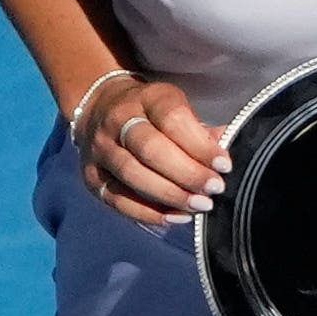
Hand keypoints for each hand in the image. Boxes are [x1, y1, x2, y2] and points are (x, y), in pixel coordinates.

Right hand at [67, 66, 226, 227]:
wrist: (97, 108)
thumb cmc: (150, 113)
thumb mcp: (174, 107)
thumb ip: (199, 131)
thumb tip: (225, 151)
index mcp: (146, 98)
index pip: (172, 119)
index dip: (200, 145)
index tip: (224, 165)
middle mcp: (117, 120)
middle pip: (150, 148)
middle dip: (187, 173)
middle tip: (213, 190)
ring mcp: (100, 149)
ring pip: (133, 174)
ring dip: (170, 195)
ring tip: (199, 205)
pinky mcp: (91, 177)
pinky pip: (118, 200)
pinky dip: (148, 212)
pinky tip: (174, 217)